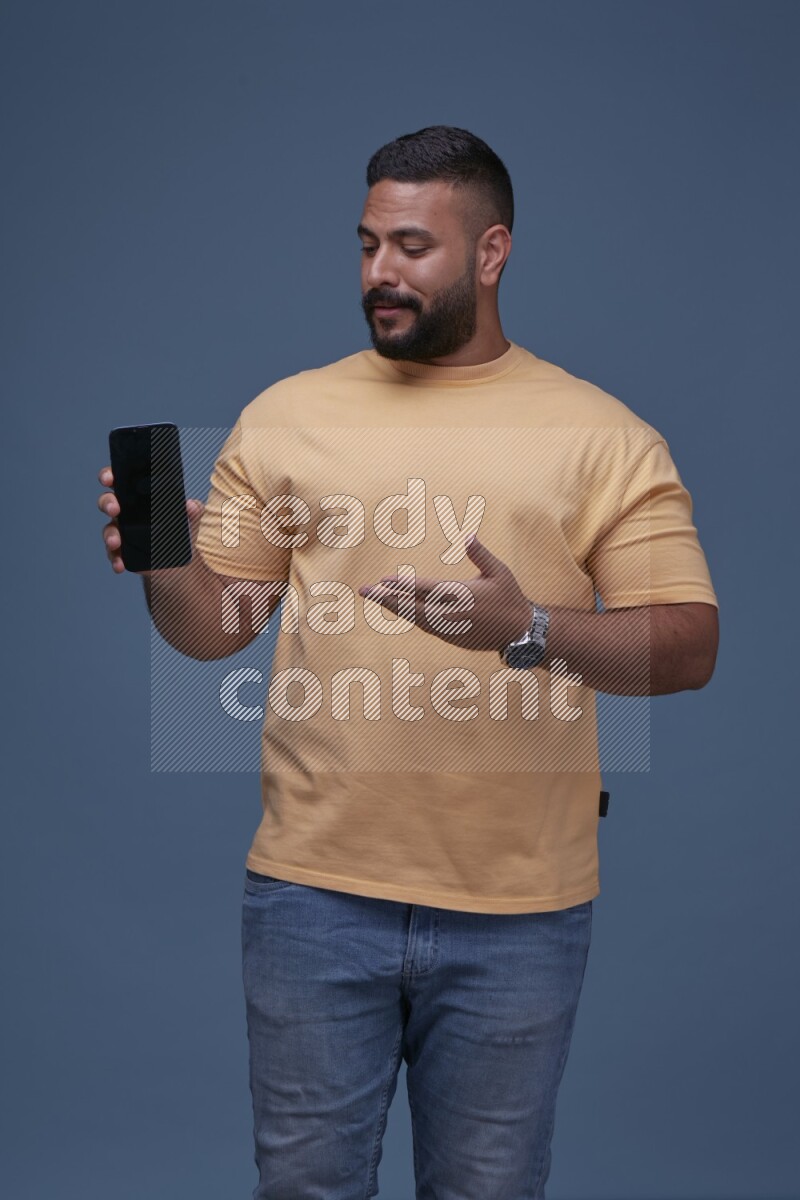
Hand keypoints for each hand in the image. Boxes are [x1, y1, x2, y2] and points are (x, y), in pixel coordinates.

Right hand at [96, 465, 204, 573]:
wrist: (179, 561)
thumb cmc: (179, 531)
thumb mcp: (190, 519)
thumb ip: (193, 510)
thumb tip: (191, 505)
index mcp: (138, 498)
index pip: (120, 482)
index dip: (110, 476)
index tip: (109, 478)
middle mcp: (126, 513)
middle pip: (107, 502)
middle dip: (107, 503)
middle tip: (115, 509)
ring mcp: (122, 532)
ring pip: (108, 529)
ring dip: (110, 535)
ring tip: (116, 542)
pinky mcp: (122, 552)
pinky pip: (113, 554)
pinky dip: (115, 559)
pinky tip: (120, 564)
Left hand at [357, 533, 532, 651]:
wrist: (520, 632)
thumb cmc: (510, 598)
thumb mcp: (500, 572)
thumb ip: (480, 555)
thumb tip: (467, 535)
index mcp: (462, 595)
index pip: (425, 590)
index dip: (403, 585)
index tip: (384, 580)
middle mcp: (451, 614)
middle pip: (412, 606)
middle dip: (387, 598)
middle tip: (365, 590)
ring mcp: (450, 628)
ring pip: (415, 618)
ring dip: (394, 607)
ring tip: (375, 598)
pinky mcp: (451, 638)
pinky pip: (425, 626)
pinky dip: (410, 616)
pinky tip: (398, 609)